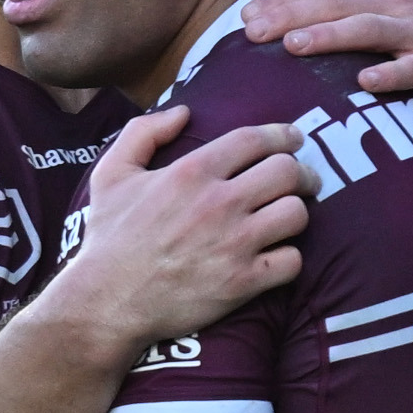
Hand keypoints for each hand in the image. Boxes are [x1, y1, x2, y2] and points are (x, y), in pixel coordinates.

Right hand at [52, 106, 305, 347]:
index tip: (295, 139)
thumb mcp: (111, 173)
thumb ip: (143, 132)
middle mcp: (219, 203)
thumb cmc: (109, 237)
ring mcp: (235, 244)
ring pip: (297, 215)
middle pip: (288, 172)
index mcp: (192, 172)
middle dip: (302, 173)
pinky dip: (289, 258)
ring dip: (297, 214)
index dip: (283, 135)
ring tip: (288, 218)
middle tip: (302, 181)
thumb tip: (183, 112)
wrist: (109, 300)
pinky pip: (292, 261)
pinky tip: (277, 257)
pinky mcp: (243, 282)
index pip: (255, 140)